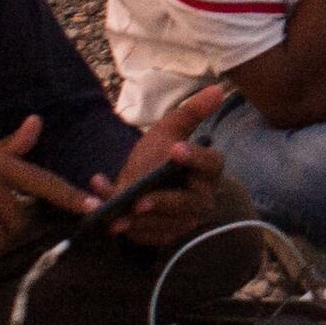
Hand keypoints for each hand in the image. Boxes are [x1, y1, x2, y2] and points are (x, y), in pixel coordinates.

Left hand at [106, 89, 239, 248]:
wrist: (142, 181)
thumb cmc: (160, 154)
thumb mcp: (170, 130)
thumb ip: (191, 113)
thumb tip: (217, 89)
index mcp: (209, 170)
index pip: (210, 164)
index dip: (195, 157)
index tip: (176, 149)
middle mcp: (203, 199)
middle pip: (188, 203)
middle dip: (162, 202)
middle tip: (139, 201)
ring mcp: (185, 221)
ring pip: (165, 224)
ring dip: (138, 221)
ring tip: (114, 214)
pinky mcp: (166, 235)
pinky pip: (148, 236)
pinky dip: (127, 229)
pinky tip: (108, 219)